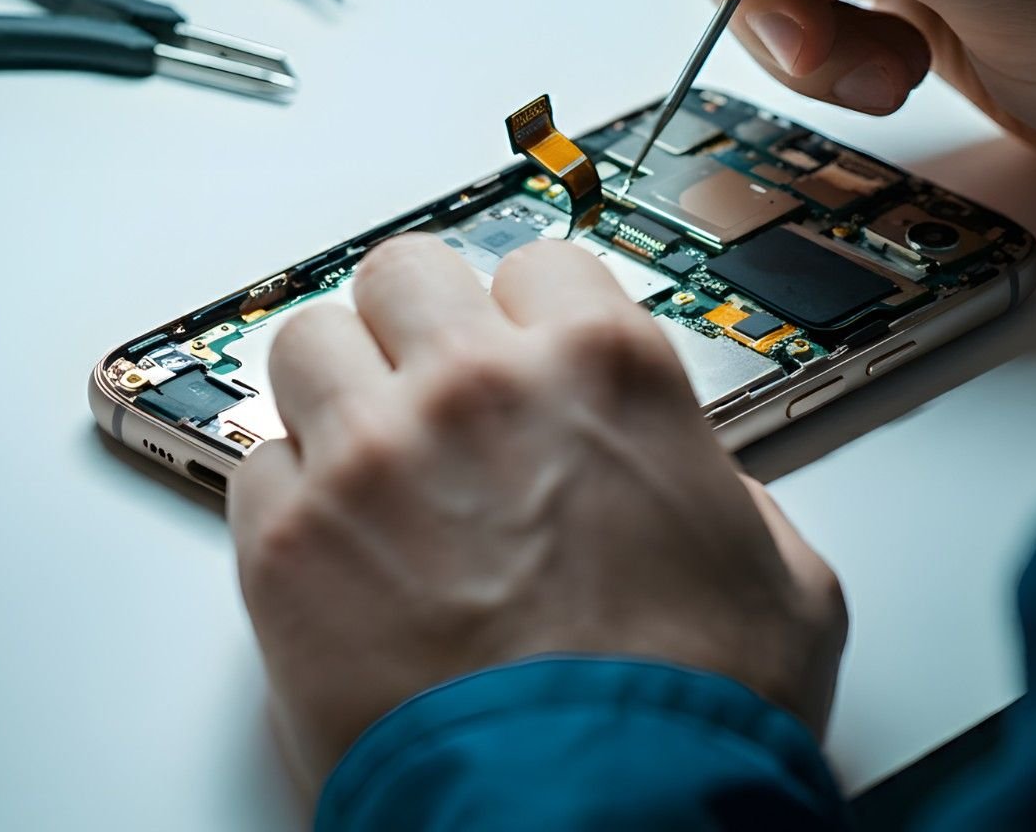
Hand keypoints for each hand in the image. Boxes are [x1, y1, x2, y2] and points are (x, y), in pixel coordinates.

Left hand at [229, 234, 846, 793]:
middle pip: (403, 271)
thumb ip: (727, 491)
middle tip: (432, 385)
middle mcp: (477, 386)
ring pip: (310, 341)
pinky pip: (256, 465)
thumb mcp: (779, 572)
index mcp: (603, 367)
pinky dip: (291, 494)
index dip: (534, 314)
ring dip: (341, 388)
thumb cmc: (686, 718)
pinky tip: (337, 543)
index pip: (537, 261)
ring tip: (370, 454)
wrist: (598, 831)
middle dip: (419, 323)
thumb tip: (694, 489)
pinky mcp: (289, 546)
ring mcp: (371, 456)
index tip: (525, 350)